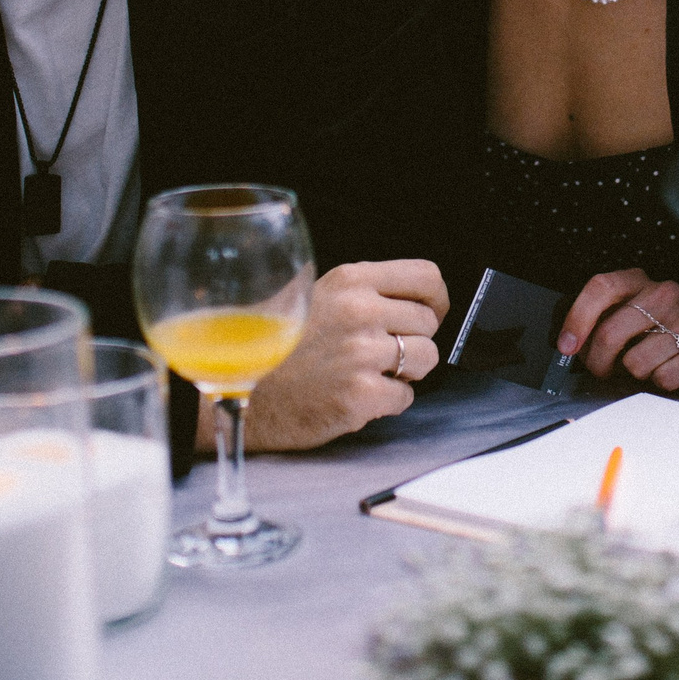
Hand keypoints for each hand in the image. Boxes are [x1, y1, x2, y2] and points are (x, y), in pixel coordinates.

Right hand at [235, 259, 447, 451]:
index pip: (427, 277)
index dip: (436, 300)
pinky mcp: (360, 395)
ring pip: (426, 358)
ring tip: (371, 374)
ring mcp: (361, 353)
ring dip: (406, 372)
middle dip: (413, 341)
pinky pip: (406, 396)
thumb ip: (363, 291)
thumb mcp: (318, 295)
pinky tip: (357, 396)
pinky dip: (388, 402)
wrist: (243, 391)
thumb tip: (415, 298)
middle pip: (428, 322)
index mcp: (351, 280)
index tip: (430, 314)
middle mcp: (360, 311)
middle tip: (381, 354)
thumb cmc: (281, 346)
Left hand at [559, 269, 678, 393]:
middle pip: (610, 332)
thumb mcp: (618, 317)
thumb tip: (567, 343)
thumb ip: (593, 321)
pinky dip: (659, 382)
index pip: (602, 287)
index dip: (578, 319)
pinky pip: (664, 378)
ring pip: (636, 362)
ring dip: (632, 373)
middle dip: (598, 361)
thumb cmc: (647, 335)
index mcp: (640, 280)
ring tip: (641, 366)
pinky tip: (665, 371)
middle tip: (602, 368)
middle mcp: (667, 294)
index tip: (567, 346)